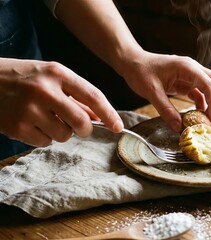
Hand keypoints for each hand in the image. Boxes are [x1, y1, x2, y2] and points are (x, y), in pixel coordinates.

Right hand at [0, 58, 122, 146]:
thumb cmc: (23, 77)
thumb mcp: (50, 76)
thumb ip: (76, 95)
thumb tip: (100, 117)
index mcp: (57, 73)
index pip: (92, 96)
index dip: (109, 114)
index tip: (119, 127)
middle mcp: (44, 91)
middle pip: (81, 122)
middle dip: (84, 129)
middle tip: (79, 127)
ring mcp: (29, 110)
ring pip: (64, 135)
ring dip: (61, 132)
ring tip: (45, 119)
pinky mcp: (17, 127)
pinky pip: (45, 143)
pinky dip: (43, 137)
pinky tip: (31, 124)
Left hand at [119, 51, 210, 131]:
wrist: (131, 62)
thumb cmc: (140, 72)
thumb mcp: (151, 92)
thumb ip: (166, 110)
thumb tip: (178, 127)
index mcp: (186, 67)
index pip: (209, 85)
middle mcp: (193, 68)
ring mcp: (191, 74)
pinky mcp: (186, 81)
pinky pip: (200, 92)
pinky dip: (203, 104)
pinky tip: (199, 115)